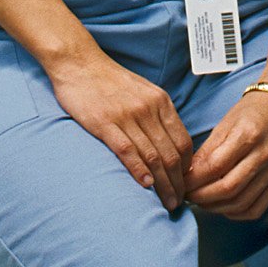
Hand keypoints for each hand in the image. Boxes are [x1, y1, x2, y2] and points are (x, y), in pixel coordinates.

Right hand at [46, 49, 194, 210]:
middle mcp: (148, 108)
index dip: (188, 168)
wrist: (79, 63)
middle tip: (178, 203)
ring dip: (163, 184)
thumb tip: (169, 145)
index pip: (184, 141)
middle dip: (178, 183)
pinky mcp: (104, 122)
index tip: (186, 185)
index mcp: (160, 102)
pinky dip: (139, 171)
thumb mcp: (143, 91)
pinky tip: (145, 186)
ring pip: (153, 156)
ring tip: (166, 203)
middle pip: (172, 154)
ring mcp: (127, 115)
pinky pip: (127, 150)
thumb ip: (157, 115)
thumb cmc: (110, 80)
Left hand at [185, 89, 267, 221]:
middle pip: (228, 188)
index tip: (181, 183)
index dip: (194, 180)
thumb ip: (206, 152)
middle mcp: (263, 155)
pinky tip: (222, 207)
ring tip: (201, 201)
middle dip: (202, 197)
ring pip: (241, 202)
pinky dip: (235, 213)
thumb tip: (187, 176)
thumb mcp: (223, 125)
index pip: (215, 166)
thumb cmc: (248, 113)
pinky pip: (256, 209)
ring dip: (216, 207)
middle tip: (187, 195)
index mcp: (247, 135)